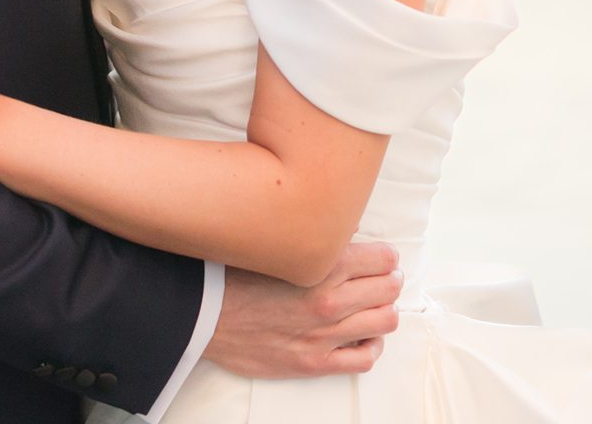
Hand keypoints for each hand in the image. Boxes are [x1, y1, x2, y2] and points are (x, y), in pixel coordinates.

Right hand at [203, 241, 402, 379]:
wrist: (202, 314)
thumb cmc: (233, 274)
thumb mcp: (275, 244)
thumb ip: (311, 238)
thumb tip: (339, 229)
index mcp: (322, 265)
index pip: (383, 259)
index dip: (384, 257)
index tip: (380, 258)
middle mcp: (330, 300)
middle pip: (389, 288)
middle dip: (388, 280)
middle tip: (381, 279)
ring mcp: (324, 335)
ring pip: (385, 321)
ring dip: (384, 311)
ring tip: (374, 306)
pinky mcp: (314, 362)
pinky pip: (365, 358)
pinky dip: (371, 345)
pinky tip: (362, 336)